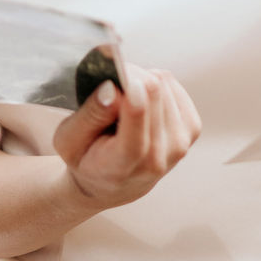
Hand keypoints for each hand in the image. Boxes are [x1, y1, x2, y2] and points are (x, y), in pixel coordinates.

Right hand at [52, 62, 200, 210]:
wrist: (113, 183)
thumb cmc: (86, 159)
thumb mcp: (69, 142)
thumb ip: (89, 116)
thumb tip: (112, 88)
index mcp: (123, 166)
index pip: (137, 122)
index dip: (130, 93)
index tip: (116, 78)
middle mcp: (158, 158)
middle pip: (152, 92)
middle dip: (128, 77)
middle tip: (110, 84)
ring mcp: (180, 144)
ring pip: (163, 84)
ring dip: (140, 80)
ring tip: (122, 100)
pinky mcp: (191, 129)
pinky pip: (173, 85)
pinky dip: (154, 85)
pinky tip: (141, 102)